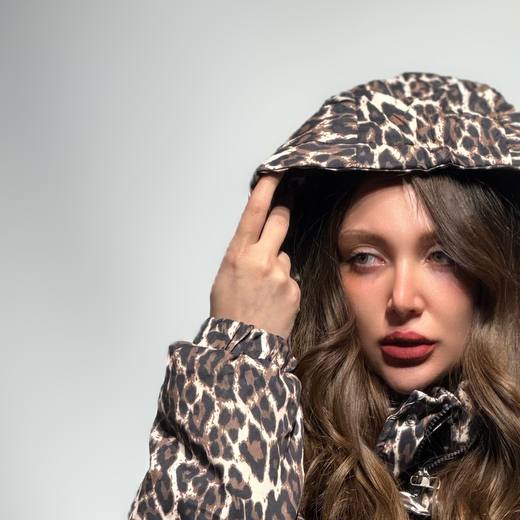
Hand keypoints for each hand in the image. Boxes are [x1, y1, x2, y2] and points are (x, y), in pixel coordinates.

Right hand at [208, 174, 300, 340]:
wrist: (242, 346)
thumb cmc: (229, 312)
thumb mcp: (225, 276)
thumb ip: (243, 254)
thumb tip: (259, 242)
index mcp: (237, 254)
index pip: (255, 212)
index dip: (268, 188)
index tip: (277, 172)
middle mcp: (261, 260)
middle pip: (280, 221)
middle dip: (284, 211)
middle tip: (287, 205)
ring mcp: (281, 275)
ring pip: (284, 257)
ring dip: (277, 266)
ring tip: (264, 291)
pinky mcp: (294, 290)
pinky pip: (291, 279)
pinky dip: (284, 288)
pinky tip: (273, 303)